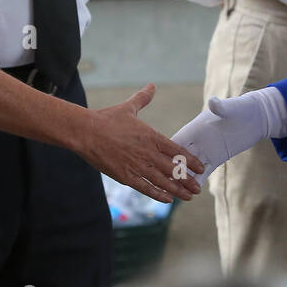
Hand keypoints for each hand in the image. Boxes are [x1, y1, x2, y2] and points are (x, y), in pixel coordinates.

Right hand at [80, 84, 203, 203]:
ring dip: (177, 190)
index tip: (200, 169)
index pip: (178, 151)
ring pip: (163, 182)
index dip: (191, 161)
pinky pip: (145, 188)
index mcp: (151, 136)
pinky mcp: (125, 176)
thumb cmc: (107, 119)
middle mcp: (148, 153)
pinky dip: (158, 195)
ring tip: (188, 197)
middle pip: (174, 170)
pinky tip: (167, 200)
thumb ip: (143, 98)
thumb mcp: (129, 108)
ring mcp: (137, 166)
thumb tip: (151, 86)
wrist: (86, 132)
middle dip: (187, 180)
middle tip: (197, 189)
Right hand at [171, 88, 286, 185]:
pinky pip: (203, 174)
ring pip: (189, 168)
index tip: (159, 164)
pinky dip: (196, 183)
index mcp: (195, 128)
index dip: (168, 154)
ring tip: (173, 194)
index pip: (177, 142)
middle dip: (172, 172)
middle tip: (163, 186)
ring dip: (182, 180)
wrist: (255, 117)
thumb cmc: (241, 109)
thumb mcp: (231, 109)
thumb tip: (213, 102)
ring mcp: (205, 151)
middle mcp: (197, 141)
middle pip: (179, 158)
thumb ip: (220, 108)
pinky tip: (190, 194)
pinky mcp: (215, 158)